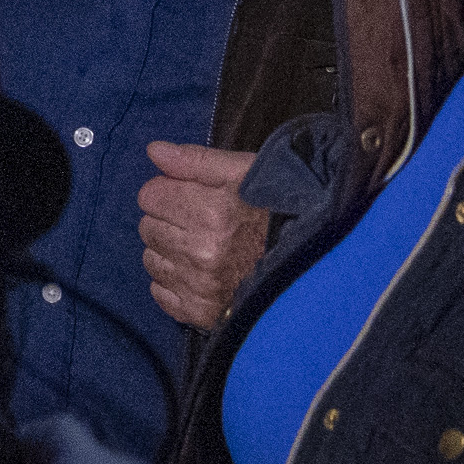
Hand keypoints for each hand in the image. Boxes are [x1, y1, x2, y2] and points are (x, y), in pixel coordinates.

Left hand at [140, 141, 269, 330]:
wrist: (315, 261)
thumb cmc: (278, 210)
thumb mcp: (244, 171)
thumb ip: (195, 159)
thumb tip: (154, 151)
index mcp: (211, 213)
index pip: (149, 196)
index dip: (169, 191)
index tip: (192, 197)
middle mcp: (202, 252)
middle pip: (148, 228)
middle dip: (169, 221)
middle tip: (201, 223)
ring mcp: (202, 286)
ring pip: (152, 260)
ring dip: (169, 252)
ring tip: (203, 249)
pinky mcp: (203, 313)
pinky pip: (161, 294)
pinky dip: (174, 283)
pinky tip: (199, 274)